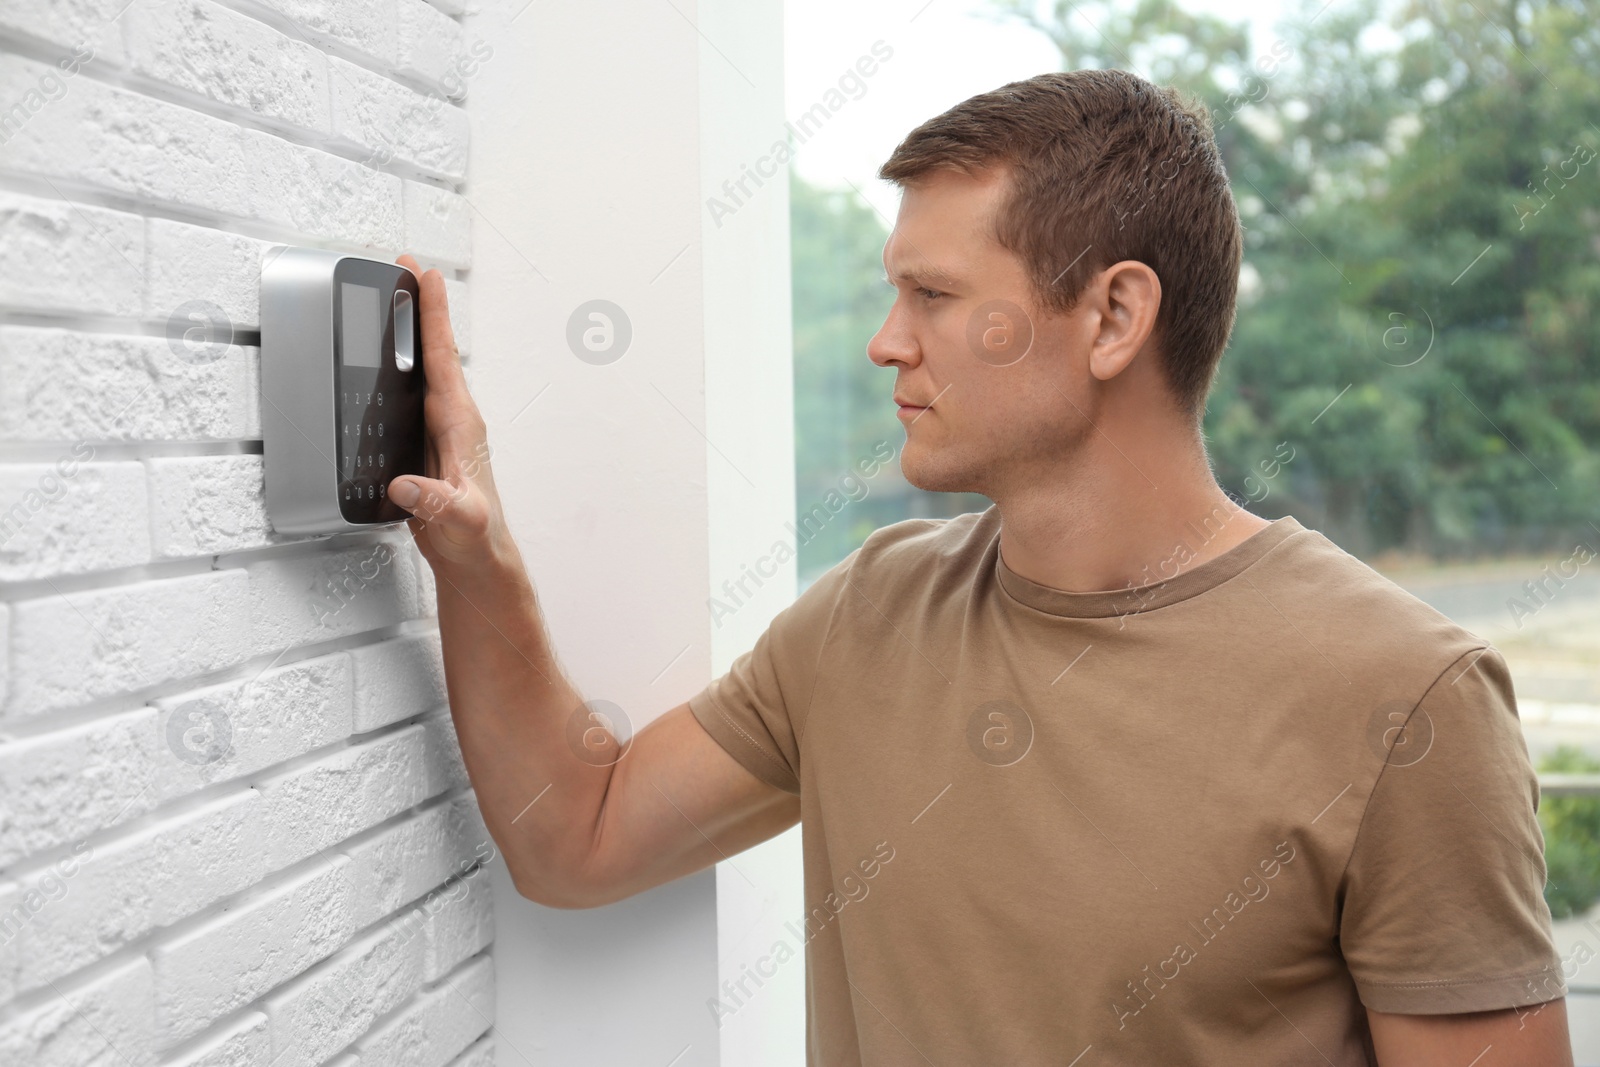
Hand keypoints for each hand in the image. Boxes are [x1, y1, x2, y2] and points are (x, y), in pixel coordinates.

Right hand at [387, 254, 512, 571]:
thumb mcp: (458, 520)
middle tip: (403, 265)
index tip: (425, 274)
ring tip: (392, 295)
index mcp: (460, 424)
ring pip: (421, 368)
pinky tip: (384, 356)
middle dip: (419, 307)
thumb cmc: (474, 539)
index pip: (443, 357)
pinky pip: (410, 393)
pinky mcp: (425, 443)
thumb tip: (408, 484)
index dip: (432, 315)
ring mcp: (439, 429)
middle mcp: (453, 418)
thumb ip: (436, 502)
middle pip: (432, 351)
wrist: (475, 559)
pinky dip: (397, 366)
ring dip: (407, 331)